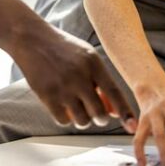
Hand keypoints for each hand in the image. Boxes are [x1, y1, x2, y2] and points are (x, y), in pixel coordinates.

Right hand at [13, 25, 136, 132]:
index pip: (114, 92)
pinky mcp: (46, 95)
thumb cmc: (62, 48)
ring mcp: (62, 86)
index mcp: (93, 63)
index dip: (125, 112)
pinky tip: (63, 107)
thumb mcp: (86, 57)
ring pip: (82, 120)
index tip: (132, 126)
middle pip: (99, 113)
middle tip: (96, 114)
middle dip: (101, 118)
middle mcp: (79, 76)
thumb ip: (101, 81)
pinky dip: (66, 119)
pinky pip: (63, 121)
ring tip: (78, 109)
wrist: (32, 39)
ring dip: (83, 120)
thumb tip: (114, 110)